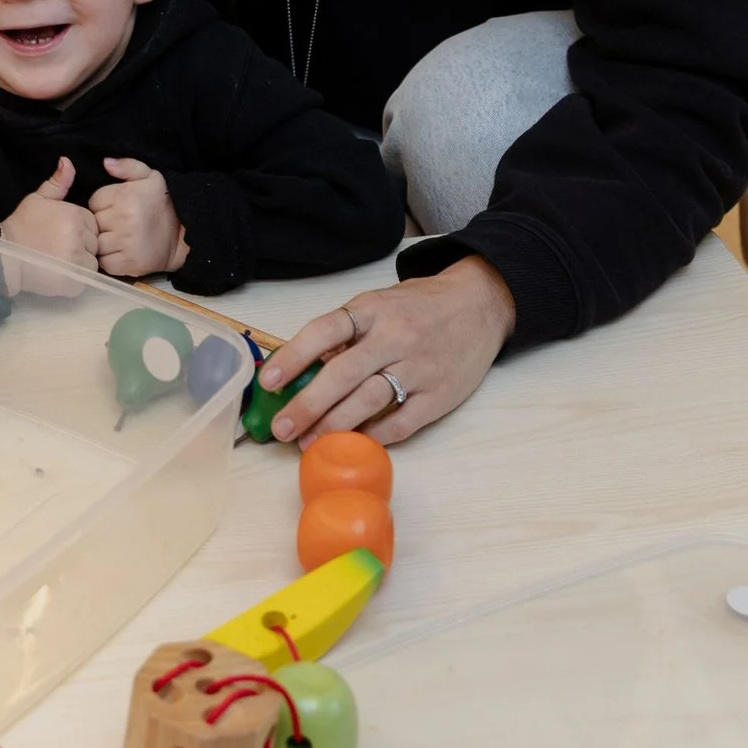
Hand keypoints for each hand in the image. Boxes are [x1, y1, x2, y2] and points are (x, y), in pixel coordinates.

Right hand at [0, 157, 100, 293]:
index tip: (61, 233)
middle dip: (81, 245)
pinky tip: (60, 273)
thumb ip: (58, 182)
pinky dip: (76, 278)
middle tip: (58, 247)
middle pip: (94, 242)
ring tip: (59, 260)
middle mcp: (79, 236)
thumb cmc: (21, 226)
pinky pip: (86, 278)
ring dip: (80, 262)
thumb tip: (67, 161)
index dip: (79, 229)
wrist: (4, 255)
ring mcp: (77, 259)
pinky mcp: (74, 280)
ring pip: (92, 261)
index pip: (92, 223)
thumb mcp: (38, 199)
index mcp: (75, 214)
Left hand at [90, 156, 186, 276]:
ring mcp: (126, 243)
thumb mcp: (149, 176)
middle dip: (102, 224)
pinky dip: (111, 260)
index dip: (102, 206)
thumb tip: (106, 163)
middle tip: (117, 225)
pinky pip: (106, 263)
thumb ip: (127, 166)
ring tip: (118, 239)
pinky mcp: (130, 264)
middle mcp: (124, 220)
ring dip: (104, 242)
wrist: (184, 234)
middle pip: (94, 224)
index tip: (114, 209)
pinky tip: (121, 252)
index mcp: (124, 196)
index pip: (94, 202)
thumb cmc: (161, 203)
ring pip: (97, 244)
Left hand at [256, 256, 516, 446]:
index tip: (268, 382)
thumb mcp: (378, 304)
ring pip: (370, 401)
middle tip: (282, 428)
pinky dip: (375, 436)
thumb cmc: (418, 306)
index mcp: (372, 310)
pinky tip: (354, 443)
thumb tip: (304, 367)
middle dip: (308, 404)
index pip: (324, 331)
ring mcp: (419, 367)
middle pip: (343, 374)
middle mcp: (395, 337)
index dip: (293, 356)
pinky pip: (402, 422)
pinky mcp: (439, 395)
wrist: (480, 304)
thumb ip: (345, 334)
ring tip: (309, 442)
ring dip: (335, 425)